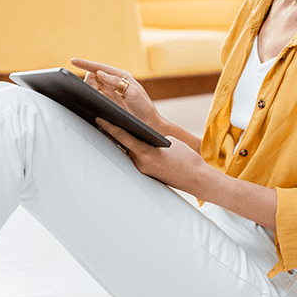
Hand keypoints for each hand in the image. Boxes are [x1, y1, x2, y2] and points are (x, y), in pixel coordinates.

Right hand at [71, 58, 162, 133]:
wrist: (148, 124)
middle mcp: (113, 83)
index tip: (73, 61)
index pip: (100, 67)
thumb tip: (100, 73)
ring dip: (88, 88)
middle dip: (88, 79)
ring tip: (93, 95)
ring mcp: (109, 94)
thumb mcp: (134, 92)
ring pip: (92, 86)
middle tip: (90, 88)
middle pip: (94, 76)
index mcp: (120, 76)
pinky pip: (94, 97)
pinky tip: (90, 100)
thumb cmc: (144, 107)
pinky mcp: (106, 103)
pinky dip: (90, 96)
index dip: (86, 64)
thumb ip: (117, 82)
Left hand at [95, 118, 210, 194]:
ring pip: (127, 153)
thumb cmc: (186, 158)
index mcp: (146, 153)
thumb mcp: (169, 142)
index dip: (110, 127)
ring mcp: (143, 170)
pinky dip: (130, 150)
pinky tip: (126, 143)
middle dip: (112, 133)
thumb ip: (151, 138)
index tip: (99, 118)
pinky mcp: (146, 174)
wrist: (197, 178)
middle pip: (122, 145)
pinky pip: (135, 159)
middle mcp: (141, 163)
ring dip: (120, 142)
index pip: (123, 137)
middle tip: (100, 120)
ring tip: (110, 129)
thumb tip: (140, 136)